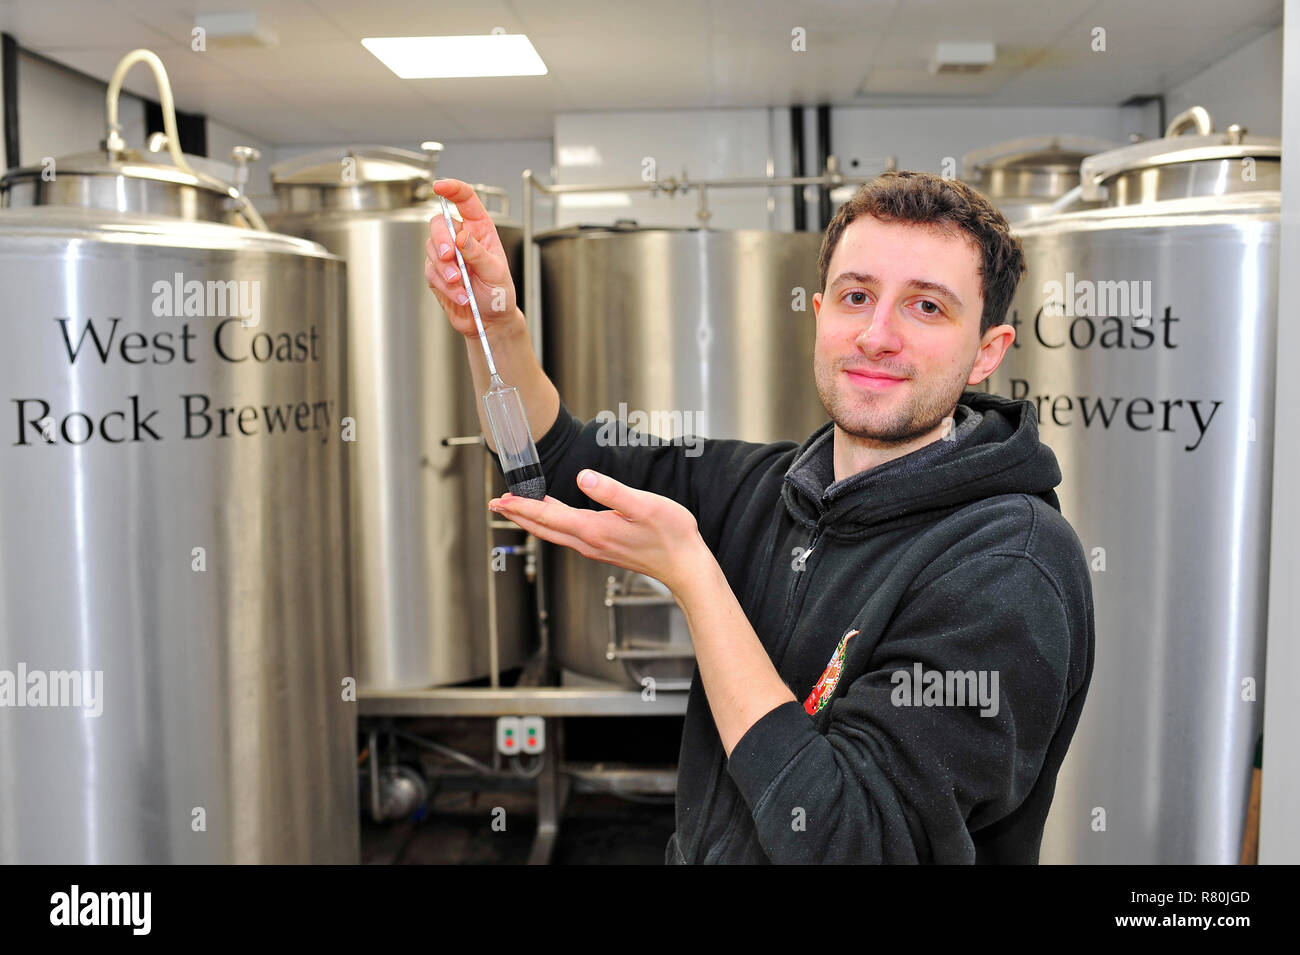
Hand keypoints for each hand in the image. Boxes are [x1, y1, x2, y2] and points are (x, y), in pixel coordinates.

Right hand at [425, 178, 518, 337]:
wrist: (489, 320)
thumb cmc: (498, 293)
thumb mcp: (496, 272)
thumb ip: (478, 253)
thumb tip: (462, 237)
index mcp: (480, 230)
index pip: (465, 200)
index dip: (452, 189)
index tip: (439, 187)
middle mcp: (461, 238)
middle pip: (439, 223)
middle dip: (441, 240)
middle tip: (450, 257)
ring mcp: (447, 256)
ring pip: (431, 249)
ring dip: (445, 269)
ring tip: (462, 285)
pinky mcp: (436, 273)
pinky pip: (431, 272)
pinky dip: (445, 285)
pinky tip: (461, 295)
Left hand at [488, 469, 708, 595]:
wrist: (685, 567)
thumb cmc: (671, 535)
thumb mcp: (644, 505)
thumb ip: (612, 491)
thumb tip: (583, 477)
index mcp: (593, 530)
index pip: (548, 516)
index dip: (522, 506)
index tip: (500, 499)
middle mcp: (589, 543)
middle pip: (544, 528)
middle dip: (518, 515)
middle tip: (496, 504)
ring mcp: (595, 549)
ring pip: (554, 533)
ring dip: (533, 521)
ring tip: (516, 509)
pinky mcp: (604, 549)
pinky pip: (567, 536)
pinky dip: (551, 525)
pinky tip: (553, 517)